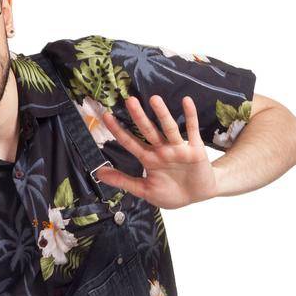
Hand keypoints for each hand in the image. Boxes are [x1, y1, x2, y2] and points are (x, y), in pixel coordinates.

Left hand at [97, 94, 215, 209]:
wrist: (197, 196)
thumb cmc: (171, 192)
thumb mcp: (144, 190)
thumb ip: (123, 181)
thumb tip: (99, 173)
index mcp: (149, 159)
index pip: (130, 142)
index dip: (118, 131)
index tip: (106, 116)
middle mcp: (162, 150)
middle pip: (148, 131)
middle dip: (139, 117)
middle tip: (129, 100)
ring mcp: (178, 148)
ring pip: (168, 129)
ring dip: (162, 114)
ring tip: (154, 99)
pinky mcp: (195, 150)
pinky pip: (192, 130)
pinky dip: (190, 116)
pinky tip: (186, 101)